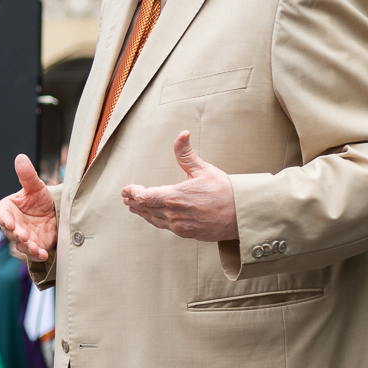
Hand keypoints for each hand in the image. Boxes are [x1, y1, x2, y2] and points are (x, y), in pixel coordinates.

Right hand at [0, 155, 57, 260]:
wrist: (56, 213)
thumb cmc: (40, 199)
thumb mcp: (36, 186)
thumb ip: (27, 175)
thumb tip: (20, 158)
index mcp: (8, 209)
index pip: (1, 215)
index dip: (4, 220)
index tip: (10, 223)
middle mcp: (13, 225)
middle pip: (10, 232)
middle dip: (16, 235)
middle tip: (23, 236)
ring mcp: (23, 237)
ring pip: (20, 245)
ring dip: (27, 247)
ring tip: (35, 248)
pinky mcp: (34, 246)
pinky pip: (32, 253)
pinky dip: (37, 255)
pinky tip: (43, 254)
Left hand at [120, 131, 239, 241]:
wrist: (241, 215)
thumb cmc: (225, 191)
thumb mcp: (204, 169)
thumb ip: (186, 153)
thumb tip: (182, 134)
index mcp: (175, 197)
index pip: (144, 197)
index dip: (132, 193)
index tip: (126, 189)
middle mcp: (174, 214)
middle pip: (145, 209)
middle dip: (134, 202)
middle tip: (126, 197)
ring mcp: (180, 226)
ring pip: (153, 219)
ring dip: (142, 212)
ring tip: (134, 207)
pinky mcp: (186, 233)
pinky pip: (164, 227)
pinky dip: (155, 220)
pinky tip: (153, 217)